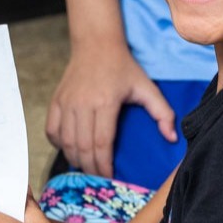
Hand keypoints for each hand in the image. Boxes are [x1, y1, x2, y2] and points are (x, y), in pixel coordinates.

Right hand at [45, 46, 175, 177]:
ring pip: (65, 141)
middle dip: (89, 168)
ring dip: (74, 159)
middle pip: (82, 146)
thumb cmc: (123, 67)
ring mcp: (66, 102)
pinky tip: (70, 149)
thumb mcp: (147, 87)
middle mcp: (82, 103)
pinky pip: (51, 130)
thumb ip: (162, 112)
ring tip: (86, 167)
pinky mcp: (56, 100)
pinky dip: (58, 145)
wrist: (96, 44)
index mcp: (105, 102)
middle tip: (98, 179)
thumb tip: (172, 137)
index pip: (101, 143)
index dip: (103, 165)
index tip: (109, 177)